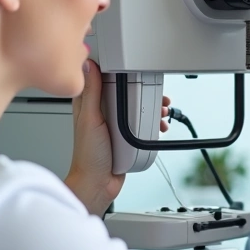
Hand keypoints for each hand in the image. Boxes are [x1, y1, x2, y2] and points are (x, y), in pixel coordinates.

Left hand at [65, 59, 170, 214]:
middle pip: (125, 91)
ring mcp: (115, 124)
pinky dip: (152, 122)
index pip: (103, 78)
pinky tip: (158, 125)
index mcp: (89, 104)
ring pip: (136, 107)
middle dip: (143, 89)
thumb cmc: (88, 156)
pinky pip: (141, 124)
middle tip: (156, 92)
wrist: (97, 184)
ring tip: (161, 110)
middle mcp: (102, 112)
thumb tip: (88, 65)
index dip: (119, 70)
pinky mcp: (125, 136)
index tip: (133, 65)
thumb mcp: (90, 118)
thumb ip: (91, 92)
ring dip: (151, 106)